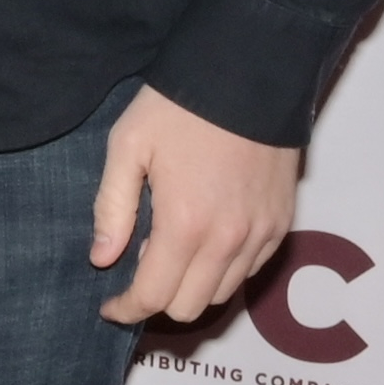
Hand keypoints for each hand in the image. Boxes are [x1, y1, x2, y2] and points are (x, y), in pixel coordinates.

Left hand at [92, 84, 296, 325]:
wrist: (249, 74)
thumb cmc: (182, 106)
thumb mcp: (129, 145)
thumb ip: (112, 207)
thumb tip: (102, 258)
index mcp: (186, 224)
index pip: (153, 297)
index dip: (126, 310)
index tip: (110, 306)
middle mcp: (229, 240)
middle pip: (191, 308)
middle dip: (158, 301)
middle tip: (139, 272)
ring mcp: (261, 233)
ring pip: (223, 294)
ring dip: (193, 287)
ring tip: (172, 250)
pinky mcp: (281, 222)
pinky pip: (251, 269)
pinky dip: (224, 269)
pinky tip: (206, 239)